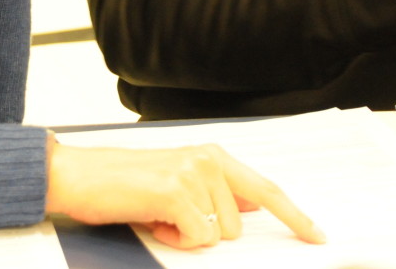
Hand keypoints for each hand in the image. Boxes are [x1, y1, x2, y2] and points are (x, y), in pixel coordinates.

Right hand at [45, 140, 326, 248]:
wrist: (78, 176)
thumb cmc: (124, 186)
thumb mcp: (179, 183)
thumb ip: (217, 194)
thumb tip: (252, 210)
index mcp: (213, 155)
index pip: (266, 189)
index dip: (294, 215)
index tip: (317, 235)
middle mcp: (209, 159)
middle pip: (238, 225)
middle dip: (205, 234)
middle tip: (169, 218)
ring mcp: (194, 172)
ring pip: (218, 234)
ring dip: (186, 236)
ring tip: (157, 216)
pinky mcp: (177, 191)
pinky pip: (198, 238)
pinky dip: (174, 240)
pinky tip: (153, 221)